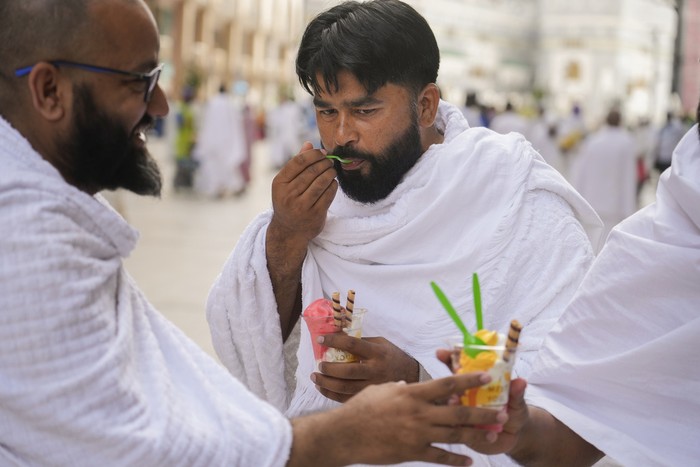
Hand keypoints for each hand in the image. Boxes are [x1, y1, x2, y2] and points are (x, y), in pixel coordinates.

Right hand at [269, 142, 337, 244]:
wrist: (288, 231)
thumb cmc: (288, 201)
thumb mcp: (286, 183)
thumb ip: (297, 164)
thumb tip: (309, 144)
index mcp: (279, 183)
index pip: (299, 161)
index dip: (314, 154)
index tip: (322, 153)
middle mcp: (289, 194)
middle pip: (312, 171)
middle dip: (324, 163)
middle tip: (330, 162)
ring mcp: (302, 206)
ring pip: (322, 182)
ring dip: (330, 173)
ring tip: (332, 171)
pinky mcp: (315, 214)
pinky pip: (329, 194)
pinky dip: (333, 186)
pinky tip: (332, 183)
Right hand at [288, 373, 507, 466]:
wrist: (346, 434)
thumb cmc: (361, 408)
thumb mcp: (382, 390)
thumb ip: (399, 387)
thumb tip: (408, 384)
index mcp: (412, 393)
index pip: (446, 384)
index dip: (468, 380)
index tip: (487, 377)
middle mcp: (419, 412)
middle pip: (458, 411)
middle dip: (483, 411)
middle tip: (501, 412)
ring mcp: (417, 433)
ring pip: (454, 434)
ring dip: (476, 435)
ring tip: (492, 435)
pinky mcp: (413, 452)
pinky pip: (440, 457)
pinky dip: (456, 460)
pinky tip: (469, 462)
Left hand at [312, 334, 418, 402]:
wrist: (411, 375)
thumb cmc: (391, 355)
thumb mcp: (379, 343)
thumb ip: (360, 341)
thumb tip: (335, 334)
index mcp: (377, 352)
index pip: (351, 344)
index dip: (334, 341)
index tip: (320, 339)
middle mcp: (375, 370)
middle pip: (347, 371)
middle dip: (328, 369)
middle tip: (318, 365)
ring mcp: (373, 386)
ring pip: (345, 388)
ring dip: (326, 383)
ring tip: (315, 377)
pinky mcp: (370, 397)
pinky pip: (347, 399)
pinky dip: (332, 394)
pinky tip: (323, 388)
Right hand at [436, 348, 529, 455]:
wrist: (514, 434)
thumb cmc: (513, 410)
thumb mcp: (515, 401)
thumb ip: (516, 392)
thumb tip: (521, 382)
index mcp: (475, 382)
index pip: (459, 366)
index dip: (450, 357)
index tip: (442, 353)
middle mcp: (465, 395)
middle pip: (451, 384)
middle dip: (448, 381)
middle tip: (453, 382)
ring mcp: (462, 412)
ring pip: (450, 405)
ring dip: (451, 402)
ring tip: (456, 401)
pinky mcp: (462, 429)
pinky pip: (454, 427)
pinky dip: (457, 426)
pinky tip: (462, 426)